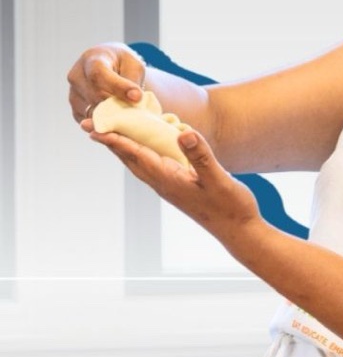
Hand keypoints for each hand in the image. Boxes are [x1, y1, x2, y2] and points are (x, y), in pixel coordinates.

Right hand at [67, 43, 146, 126]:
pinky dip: (106, 124)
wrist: (109, 68)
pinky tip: (119, 121)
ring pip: (92, 112)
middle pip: (97, 97)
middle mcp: (77, 77)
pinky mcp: (76, 110)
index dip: (118, 87)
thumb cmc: (123, 65)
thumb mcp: (133, 65)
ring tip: (129, 115)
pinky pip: (90, 122)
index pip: (99, 75)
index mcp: (91, 60)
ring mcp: (73, 95)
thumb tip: (135, 98)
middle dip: (119, 106)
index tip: (137, 97)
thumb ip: (133, 79)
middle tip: (138, 111)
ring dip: (113, 117)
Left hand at [91, 125, 260, 244]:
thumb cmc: (231, 207)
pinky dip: (143, 152)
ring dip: (124, 147)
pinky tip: (147, 147)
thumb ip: (200, 156)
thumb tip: (183, 132)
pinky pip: (154, 166)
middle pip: (131, 159)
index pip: (136, 155)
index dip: (115, 140)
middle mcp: (165, 184)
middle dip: (111, 142)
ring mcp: (172, 187)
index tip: (93, 128)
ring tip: (110, 133)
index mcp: (169, 180)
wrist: (240, 231)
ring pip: (140, 163)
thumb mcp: (218, 179)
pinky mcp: (180, 188)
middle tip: (89, 125)